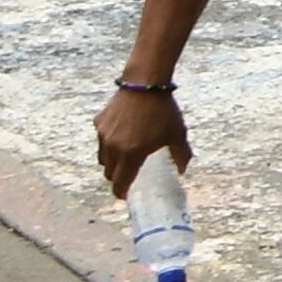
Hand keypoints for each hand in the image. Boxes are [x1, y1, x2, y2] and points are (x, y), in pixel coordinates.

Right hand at [94, 85, 186, 200]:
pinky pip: (101, 140)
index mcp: (132, 154)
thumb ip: (181, 155)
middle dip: (117, 178)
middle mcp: (113, 147)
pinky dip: (108, 144)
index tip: (125, 196)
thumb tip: (182, 169)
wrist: (145, 84)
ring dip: (112, 162)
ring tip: (125, 157)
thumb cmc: (163, 111)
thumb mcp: (177, 135)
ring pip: (103, 158)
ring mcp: (103, 135)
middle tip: (128, 176)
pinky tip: (122, 136)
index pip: (120, 182)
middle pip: (109, 173)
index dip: (121, 193)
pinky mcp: (99, 123)